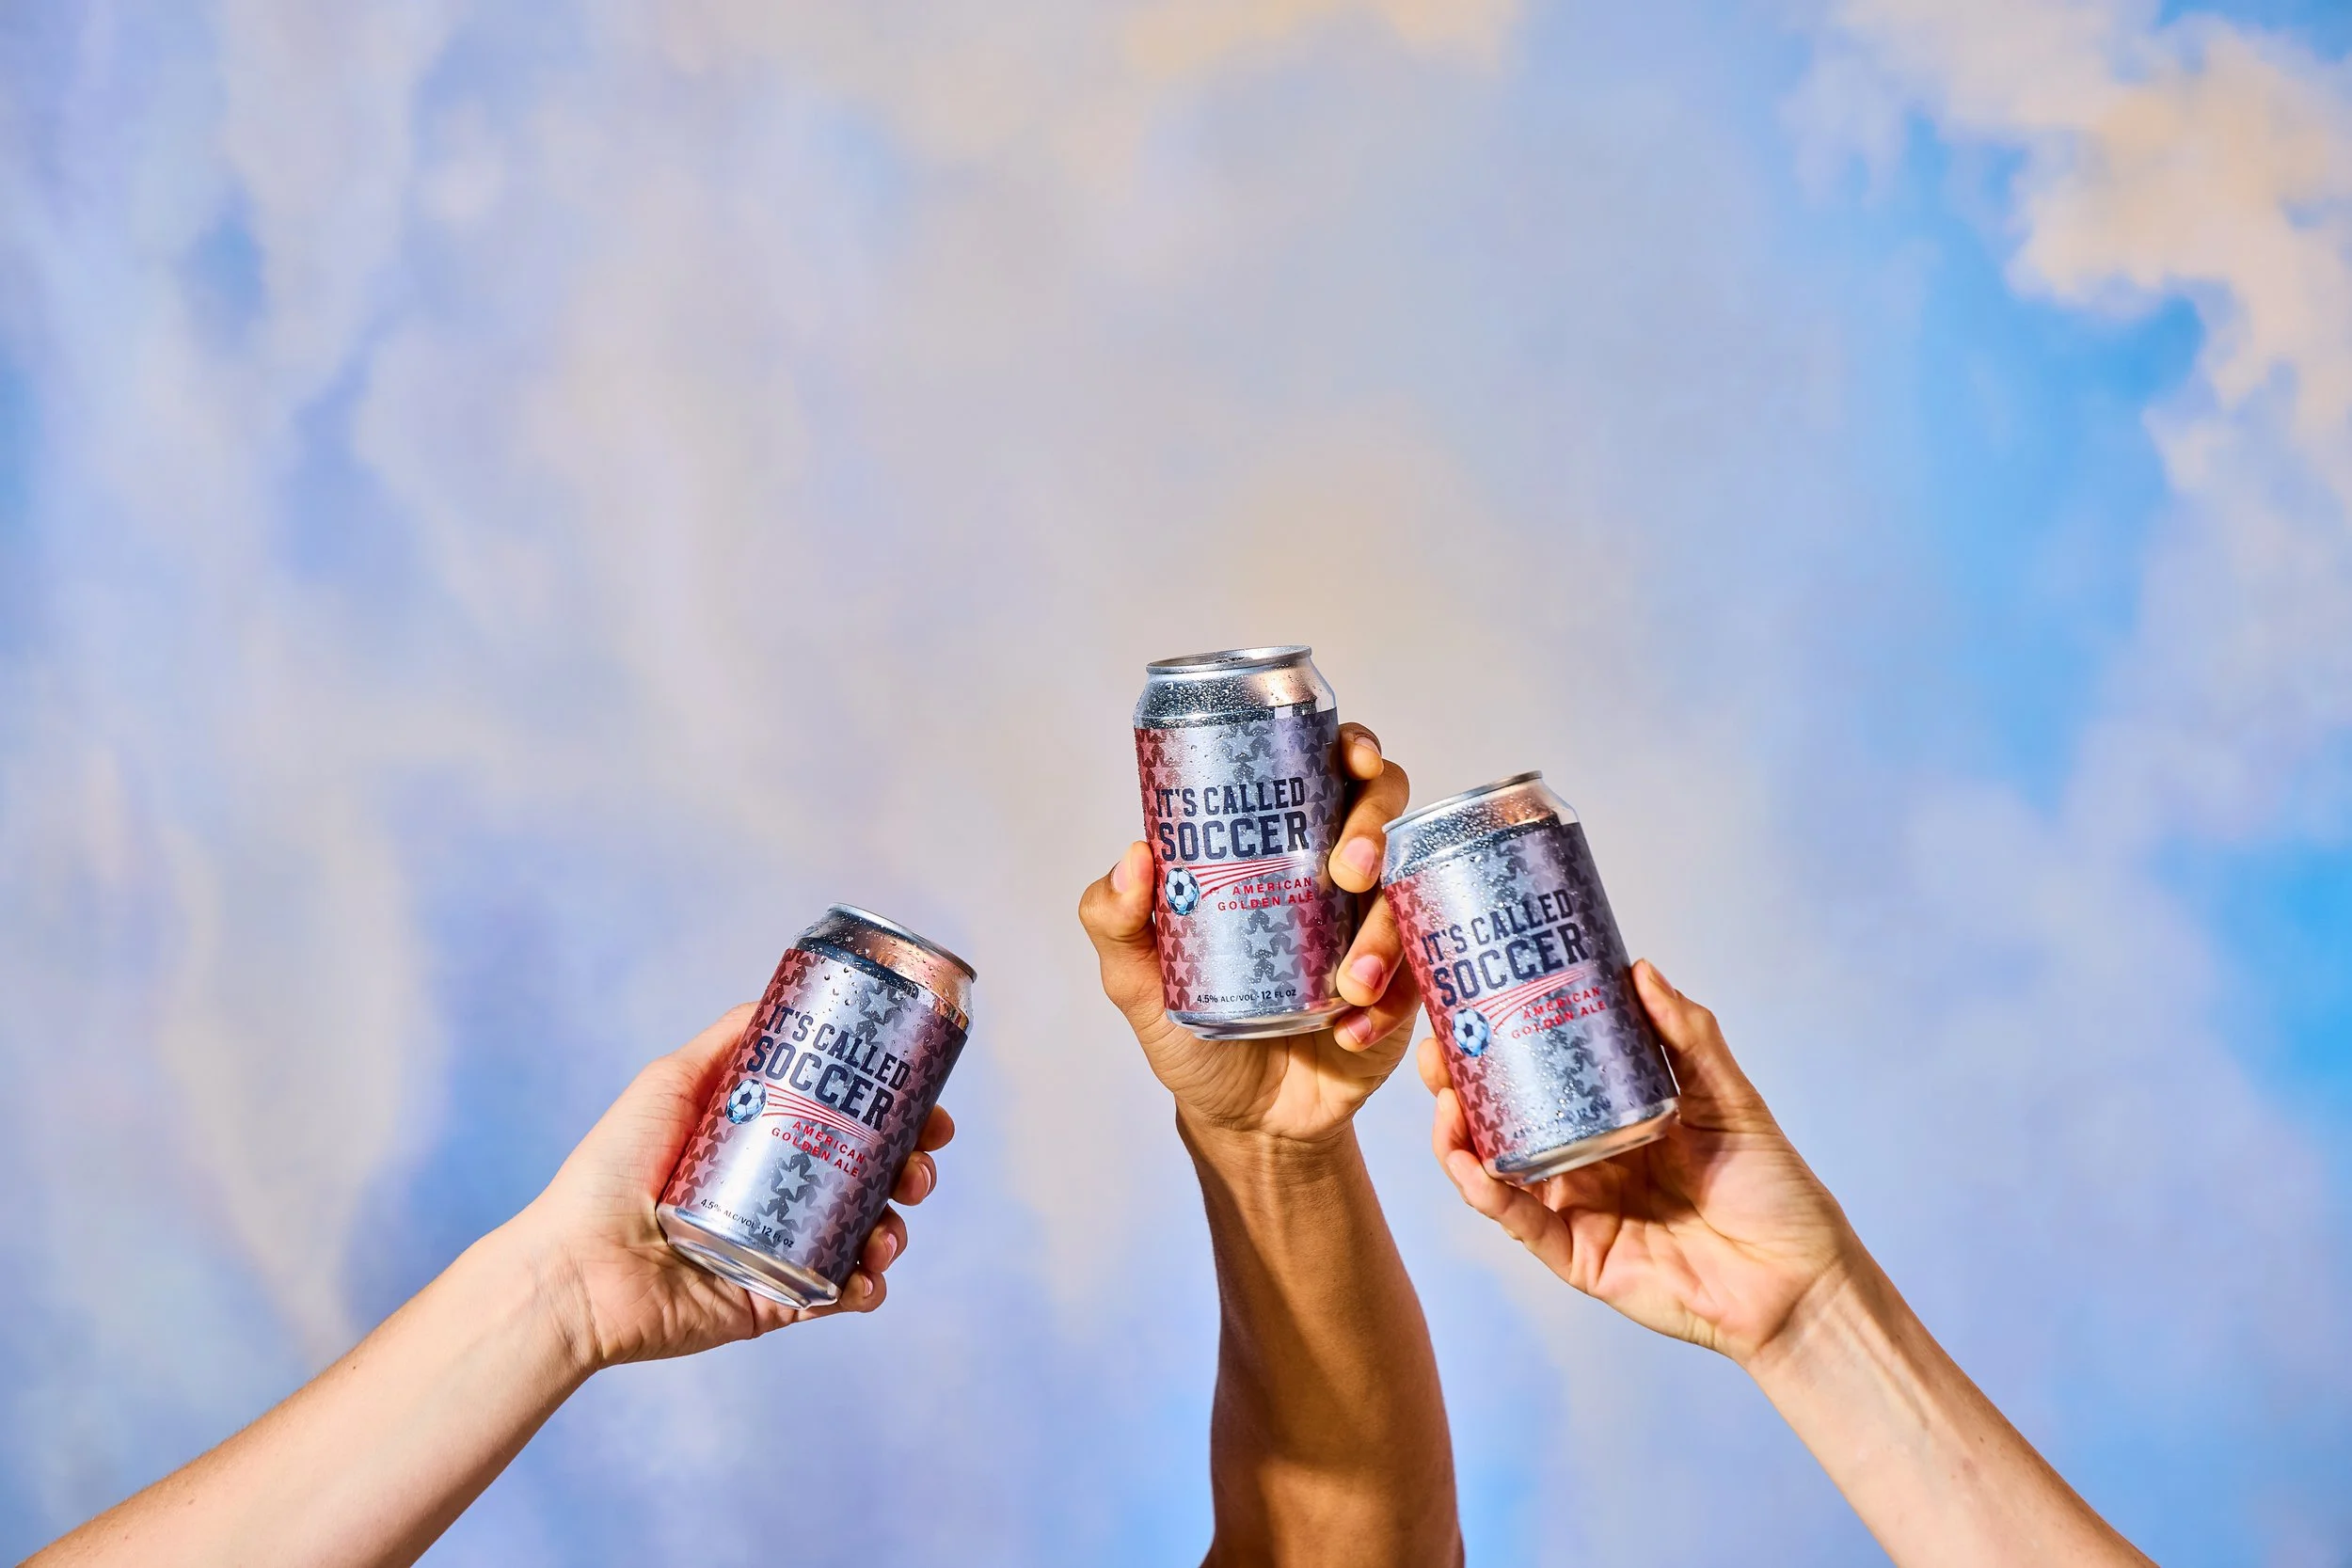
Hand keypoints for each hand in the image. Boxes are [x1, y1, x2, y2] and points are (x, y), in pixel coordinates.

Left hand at [507, 1005, 953, 1372]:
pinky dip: (865, 1289)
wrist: (576, 1267)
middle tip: (921, 1168)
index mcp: (761, 1149)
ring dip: (895, 1230)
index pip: (846, 1128)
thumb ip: (726, 1042)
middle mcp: (777, 1200)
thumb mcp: (669, 1083)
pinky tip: (868, 1276)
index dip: (897, 1119)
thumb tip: (783, 1000)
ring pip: (863, 1240)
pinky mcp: (772, 1304)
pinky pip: (835, 1298)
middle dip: (911, 1173)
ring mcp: (779, 1255)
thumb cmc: (610, 1171)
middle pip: (869, 1182)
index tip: (931, 1112)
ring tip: (891, 1227)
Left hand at [1080, 722, 1419, 1146]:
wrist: (1242, 1120)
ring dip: (1384, 933)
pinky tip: (1351, 1031)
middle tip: (1347, 871)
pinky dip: (1387, 1004)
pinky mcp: (1401, 990)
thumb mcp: (1138, 981)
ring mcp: (1372, 930)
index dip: (1352, 748)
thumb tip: (1136, 856)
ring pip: (1406, 895)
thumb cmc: (1191, 1031)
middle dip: (1375, 828)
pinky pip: (1415, 978)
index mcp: (1277, 850)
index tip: (1355, 756)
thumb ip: (1115, 923)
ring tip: (1349, 984)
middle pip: (1385, 812)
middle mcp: (1333, 876)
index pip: (1324, 772)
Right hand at [1424, 962, 1855, 1364]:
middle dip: (1458, 1087)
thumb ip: (1686, 1036)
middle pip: (1503, 1120)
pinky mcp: (1578, 1257)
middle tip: (1440, 1052)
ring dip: (1458, 1137)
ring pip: (1496, 1170)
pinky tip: (1469, 1163)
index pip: (1542, 1076)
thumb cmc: (1773, 1189)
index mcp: (1613, 1119)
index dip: (1499, 1045)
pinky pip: (1519, 1223)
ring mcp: (1578, 1210)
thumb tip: (1640, 970)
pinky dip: (1487, 1194)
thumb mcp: (1728, 1098)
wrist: (1800, 1279)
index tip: (1469, 1006)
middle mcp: (1585, 1161)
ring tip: (1445, 1103)